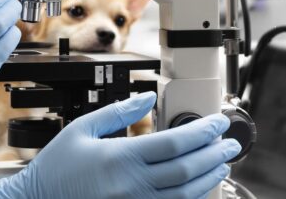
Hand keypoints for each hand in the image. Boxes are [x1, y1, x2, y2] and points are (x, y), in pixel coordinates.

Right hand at [0, 92, 241, 198]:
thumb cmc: (56, 167)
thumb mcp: (81, 129)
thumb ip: (118, 111)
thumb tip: (147, 97)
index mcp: (120, 157)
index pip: (175, 143)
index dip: (203, 131)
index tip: (218, 122)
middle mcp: (132, 185)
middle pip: (188, 169)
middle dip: (214, 153)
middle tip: (229, 142)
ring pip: (186, 194)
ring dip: (209, 178)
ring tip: (221, 163)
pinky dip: (191, 197)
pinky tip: (199, 187)